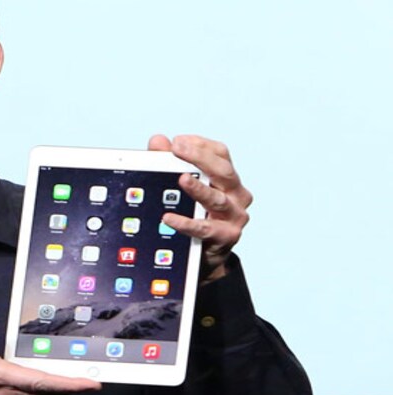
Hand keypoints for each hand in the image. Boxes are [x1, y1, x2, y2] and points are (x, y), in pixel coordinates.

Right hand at [0, 316, 100, 394]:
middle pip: (47, 392)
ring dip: (63, 388)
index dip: (67, 384)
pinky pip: (32, 393)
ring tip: (85, 378)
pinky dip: (49, 388)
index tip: (90, 383)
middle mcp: (3, 391)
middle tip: (98, 378)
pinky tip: (58, 379)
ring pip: (41, 394)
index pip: (39, 381)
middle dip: (73, 387)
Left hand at [148, 134, 252, 282]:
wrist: (203, 254)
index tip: (178, 141)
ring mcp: (234, 215)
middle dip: (200, 158)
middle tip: (178, 150)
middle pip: (223, 171)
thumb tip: (157, 141)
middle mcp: (236, 194)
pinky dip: (186, 223)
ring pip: (217, 199)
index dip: (200, 145)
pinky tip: (169, 218)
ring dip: (199, 188)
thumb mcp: (181, 186)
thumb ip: (168, 162)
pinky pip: (205, 228)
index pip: (220, 153)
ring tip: (182, 179)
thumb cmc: (194, 213)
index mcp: (227, 177)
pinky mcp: (226, 236)